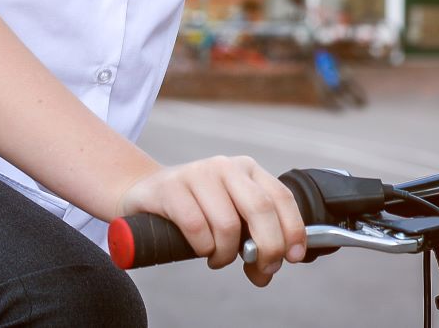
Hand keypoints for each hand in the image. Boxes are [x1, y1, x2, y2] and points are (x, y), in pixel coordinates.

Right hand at [119, 155, 308, 286]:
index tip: (293, 257)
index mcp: (247, 170)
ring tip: (217, 257)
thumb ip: (253, 243)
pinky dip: (202, 248)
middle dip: (267, 247)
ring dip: (226, 253)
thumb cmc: (196, 211)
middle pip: (260, 209)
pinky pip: (196, 227)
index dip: (293, 230)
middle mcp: (225, 166)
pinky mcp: (170, 187)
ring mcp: (197, 173)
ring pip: (227, 224)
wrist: (145, 195)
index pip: (281, 197)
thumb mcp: (231, 221)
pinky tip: (200, 250)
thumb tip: (265, 272)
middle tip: (260, 268)